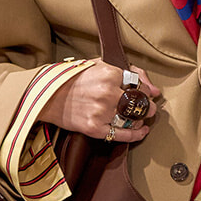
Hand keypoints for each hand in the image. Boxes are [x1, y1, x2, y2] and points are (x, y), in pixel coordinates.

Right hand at [42, 63, 159, 142]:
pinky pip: (122, 134)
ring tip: (141, 118)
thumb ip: (128, 71)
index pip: (139, 84)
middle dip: (148, 107)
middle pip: (139, 103)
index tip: (148, 94)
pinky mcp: (95, 128)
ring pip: (133, 119)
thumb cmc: (73, 79)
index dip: (146, 90)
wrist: (48, 96)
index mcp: (109, 74)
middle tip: (150, 108)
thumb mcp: (98, 65)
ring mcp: (101, 112)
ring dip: (141, 120)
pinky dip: (136, 134)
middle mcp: (107, 93)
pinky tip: (141, 131)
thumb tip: (152, 88)